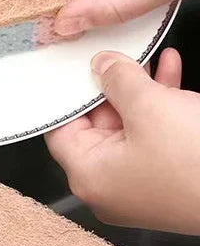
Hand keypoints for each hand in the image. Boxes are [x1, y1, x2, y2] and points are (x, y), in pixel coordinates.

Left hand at [45, 48, 199, 234]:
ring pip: (126, 130)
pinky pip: (150, 140)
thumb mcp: (151, 107)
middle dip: (110, 89)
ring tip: (150, 61)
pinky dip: (159, 110)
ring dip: (140, 93)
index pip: (60, 130)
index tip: (77, 68)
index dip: (68, 96)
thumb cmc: (194, 165)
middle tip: (120, 58)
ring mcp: (132, 187)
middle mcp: (104, 187)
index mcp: (87, 175)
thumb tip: (102, 66)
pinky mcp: (160, 182)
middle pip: (94, 128)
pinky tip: (171, 76)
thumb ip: (119, 81)